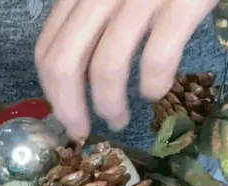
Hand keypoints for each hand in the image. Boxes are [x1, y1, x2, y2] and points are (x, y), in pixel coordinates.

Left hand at [35, 0, 217, 139]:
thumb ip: (92, 11)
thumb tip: (78, 69)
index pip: (47, 49)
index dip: (51, 92)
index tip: (65, 115)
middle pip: (65, 65)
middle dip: (69, 110)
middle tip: (84, 131)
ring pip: (105, 68)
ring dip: (109, 106)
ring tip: (119, 118)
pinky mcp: (180, 4)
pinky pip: (156, 59)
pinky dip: (152, 86)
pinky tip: (155, 91)